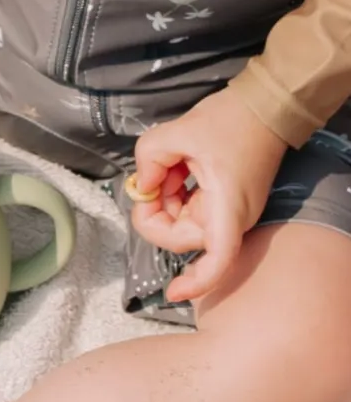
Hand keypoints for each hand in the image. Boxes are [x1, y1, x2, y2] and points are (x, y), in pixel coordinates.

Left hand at [129, 87, 289, 302]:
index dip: (196, 281)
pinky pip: (192, 209)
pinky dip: (175, 193)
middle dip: (157, 213)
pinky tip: (173, 169)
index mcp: (227, 207)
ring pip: (183, 222)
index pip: (218, 258)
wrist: (260, 109)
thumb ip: (148, 160)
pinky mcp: (225, 202)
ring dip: (165, 200)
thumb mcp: (175, 133)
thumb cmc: (227, 121)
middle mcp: (232, 217)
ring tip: (166, 166)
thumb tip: (141, 185)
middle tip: (147, 181)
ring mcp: (230, 211)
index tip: (172, 292)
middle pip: (183, 237)